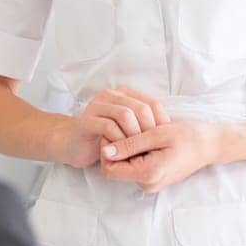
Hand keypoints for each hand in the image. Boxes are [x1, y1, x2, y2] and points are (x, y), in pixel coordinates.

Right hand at [52, 87, 168, 168]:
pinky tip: (122, 152)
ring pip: (125, 114)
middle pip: (140, 107)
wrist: (75, 145)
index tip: (162, 141)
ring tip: (137, 150)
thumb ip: (143, 122)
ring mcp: (97, 106)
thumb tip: (170, 129)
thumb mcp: (128, 128)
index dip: (160, 122)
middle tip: (150, 148)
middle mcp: (110, 95)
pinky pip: (109, 127)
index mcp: (123, 93)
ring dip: (134, 135)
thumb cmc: (107, 139)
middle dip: (149, 130)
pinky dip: (119, 141)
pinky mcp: (87, 121)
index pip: (151, 103)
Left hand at [98, 120, 221, 191]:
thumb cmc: (188, 136)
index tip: (118, 130)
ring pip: (124, 165)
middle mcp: (147, 184)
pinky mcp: (153, 178)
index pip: (109, 169)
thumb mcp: (158, 134)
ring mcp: (150, 183)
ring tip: (145, 133)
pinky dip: (137, 152)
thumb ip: (130, 144)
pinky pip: (135, 165)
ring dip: (129, 148)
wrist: (210, 145)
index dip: (107, 150)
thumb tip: (105, 151)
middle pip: (116, 167)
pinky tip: (149, 139)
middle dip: (119, 147)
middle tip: (134, 129)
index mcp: (148, 175)